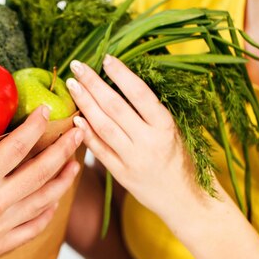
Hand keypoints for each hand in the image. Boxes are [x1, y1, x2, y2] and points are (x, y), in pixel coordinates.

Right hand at [0, 105, 81, 258]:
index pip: (16, 148)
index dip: (36, 127)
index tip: (49, 111)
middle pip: (39, 173)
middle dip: (62, 150)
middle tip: (79, 132)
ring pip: (42, 202)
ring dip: (63, 181)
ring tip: (76, 165)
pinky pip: (32, 229)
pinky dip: (48, 214)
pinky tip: (53, 202)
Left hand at [65, 56, 206, 221]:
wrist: (186, 200)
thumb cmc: (183, 158)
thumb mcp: (176, 130)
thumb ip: (152, 111)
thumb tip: (123, 80)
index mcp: (166, 126)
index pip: (140, 94)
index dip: (121, 74)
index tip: (105, 58)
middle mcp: (149, 142)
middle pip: (115, 108)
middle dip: (93, 84)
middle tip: (77, 65)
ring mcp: (133, 159)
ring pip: (103, 127)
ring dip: (85, 104)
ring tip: (72, 85)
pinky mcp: (121, 174)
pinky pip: (100, 151)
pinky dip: (86, 133)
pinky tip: (75, 118)